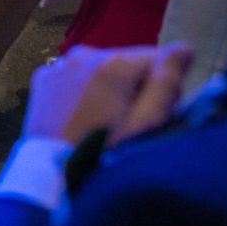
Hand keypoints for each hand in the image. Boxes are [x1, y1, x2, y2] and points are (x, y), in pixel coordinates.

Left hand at [23, 43, 192, 145]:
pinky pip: (76, 78)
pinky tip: (82, 119)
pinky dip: (84, 92)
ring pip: (101, 70)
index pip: (160, 58)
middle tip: (130, 124)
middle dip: (137, 87)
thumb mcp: (147, 126)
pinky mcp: (42, 81)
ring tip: (105, 124)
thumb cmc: (106, 153)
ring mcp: (59, 66)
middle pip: (129, 64)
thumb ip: (167, 85)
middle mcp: (84, 54)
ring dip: (110, 89)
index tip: (156, 113)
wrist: (52, 176)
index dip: (164, 86)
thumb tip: (184, 49)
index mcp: (114, 63)